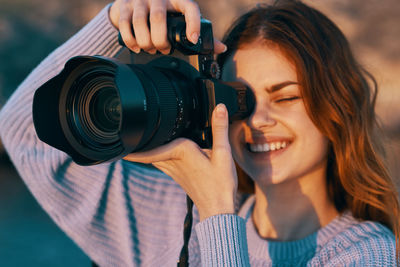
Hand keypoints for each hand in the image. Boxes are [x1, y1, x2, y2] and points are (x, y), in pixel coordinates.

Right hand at [109, 0, 226, 54]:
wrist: (134, 0)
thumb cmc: (165, 12)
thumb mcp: (181, 17)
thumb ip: (200, 31)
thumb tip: (221, 48)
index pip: (189, 7)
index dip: (193, 23)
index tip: (193, 40)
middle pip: (159, 19)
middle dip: (160, 41)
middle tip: (164, 50)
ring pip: (140, 22)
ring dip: (146, 42)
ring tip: (151, 49)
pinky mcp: (124, 5)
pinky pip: (125, 24)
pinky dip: (131, 40)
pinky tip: (137, 47)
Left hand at [124, 104, 236, 220]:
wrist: (218, 208)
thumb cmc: (220, 184)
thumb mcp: (223, 154)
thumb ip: (219, 128)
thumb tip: (219, 107)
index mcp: (181, 152)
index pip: (151, 146)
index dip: (134, 146)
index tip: (120, 139)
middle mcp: (173, 161)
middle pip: (148, 150)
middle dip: (135, 144)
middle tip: (122, 134)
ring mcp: (173, 170)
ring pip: (152, 157)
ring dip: (143, 150)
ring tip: (133, 141)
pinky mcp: (177, 175)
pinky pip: (160, 162)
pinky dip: (154, 155)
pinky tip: (158, 151)